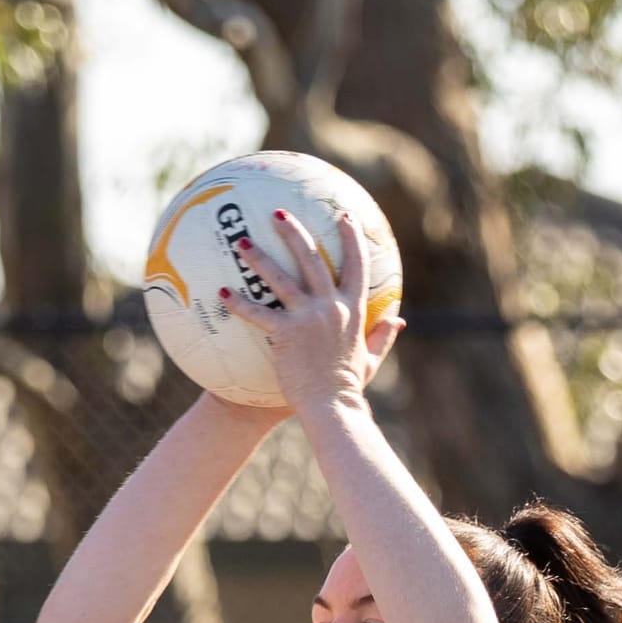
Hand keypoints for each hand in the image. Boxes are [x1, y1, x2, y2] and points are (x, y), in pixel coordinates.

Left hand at [218, 208, 403, 415]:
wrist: (332, 407)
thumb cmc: (349, 388)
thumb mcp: (371, 359)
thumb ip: (383, 336)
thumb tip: (400, 322)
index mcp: (353, 309)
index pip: (357, 264)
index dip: (352, 237)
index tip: (344, 216)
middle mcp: (331, 306)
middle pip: (313, 258)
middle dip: (296, 232)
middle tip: (278, 214)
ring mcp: (308, 318)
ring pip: (281, 278)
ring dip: (260, 258)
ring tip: (241, 242)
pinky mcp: (286, 334)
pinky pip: (258, 313)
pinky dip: (238, 303)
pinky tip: (221, 293)